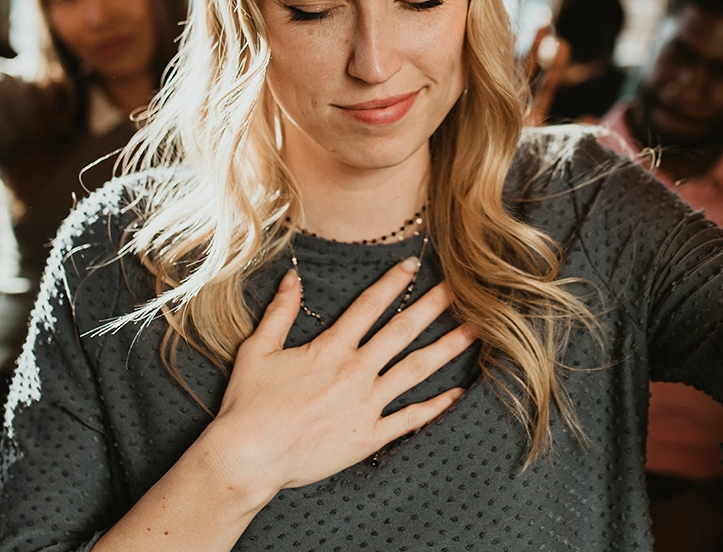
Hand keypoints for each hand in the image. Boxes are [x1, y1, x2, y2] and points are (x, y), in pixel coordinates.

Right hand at [203, 260, 474, 496]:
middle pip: (402, 332)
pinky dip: (435, 407)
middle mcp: (355, 371)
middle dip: (433, 307)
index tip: (413, 265)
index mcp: (330, 348)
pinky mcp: (368, 437)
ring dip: (446, 349)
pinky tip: (457, 394)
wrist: (248, 457)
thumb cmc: (248, 404)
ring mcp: (365, 405)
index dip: (393, 282)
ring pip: (415, 371)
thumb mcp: (257, 349)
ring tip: (474, 332)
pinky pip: (408, 419)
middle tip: (462, 288)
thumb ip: (280, 312)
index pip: (369, 306)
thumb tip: (293, 277)